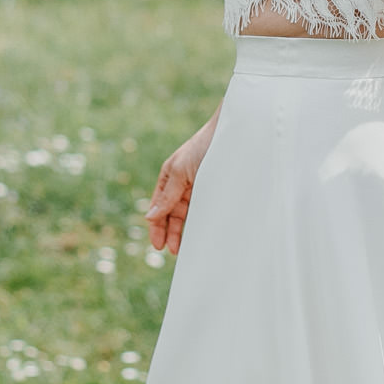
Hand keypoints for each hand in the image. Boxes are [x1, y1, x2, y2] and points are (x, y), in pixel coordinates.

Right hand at [144, 108, 219, 255]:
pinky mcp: (214, 188)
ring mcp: (198, 185)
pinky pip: (203, 209)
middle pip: (171, 212)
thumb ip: (167, 196)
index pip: (158, 206)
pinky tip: (199, 233)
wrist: (233, 132)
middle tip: (171, 251)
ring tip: (183, 248)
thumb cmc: (204, 146)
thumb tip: (149, 217)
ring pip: (186, 213)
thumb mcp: (181, 172)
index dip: (157, 226)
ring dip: (183, 230)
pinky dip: (199, 221)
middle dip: (169, 232)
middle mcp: (182, 182)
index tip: (158, 245)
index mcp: (169, 176)